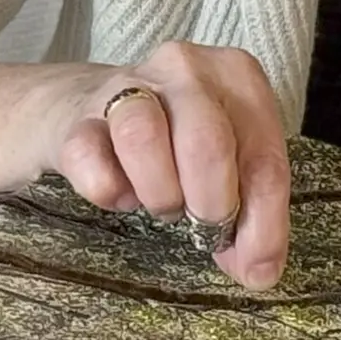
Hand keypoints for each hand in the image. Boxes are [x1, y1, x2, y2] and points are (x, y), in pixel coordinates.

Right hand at [40, 42, 291, 289]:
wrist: (83, 109)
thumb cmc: (177, 141)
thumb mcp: (229, 166)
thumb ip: (253, 213)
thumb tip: (259, 271)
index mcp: (238, 77)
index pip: (265, 159)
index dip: (263, 226)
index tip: (257, 268)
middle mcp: (185, 68)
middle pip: (207, 144)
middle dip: (212, 205)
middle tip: (205, 226)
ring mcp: (125, 84)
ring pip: (143, 138)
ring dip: (161, 193)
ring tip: (165, 206)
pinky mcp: (76, 117)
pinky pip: (91, 161)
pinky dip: (111, 192)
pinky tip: (124, 195)